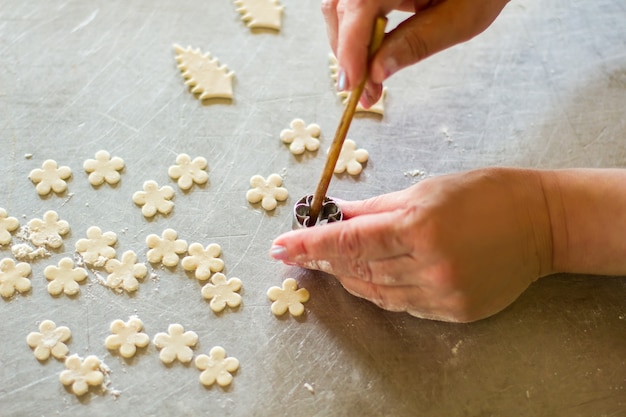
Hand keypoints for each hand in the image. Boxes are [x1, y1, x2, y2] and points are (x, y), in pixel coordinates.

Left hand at [270, 168, 553, 321]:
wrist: (541, 223)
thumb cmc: (485, 193)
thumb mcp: (424, 190)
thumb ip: (375, 208)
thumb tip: (338, 215)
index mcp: (419, 227)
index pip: (348, 242)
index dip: (309, 245)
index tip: (281, 247)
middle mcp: (429, 266)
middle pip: (358, 269)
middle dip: (323, 261)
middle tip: (298, 253)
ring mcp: (443, 293)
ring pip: (376, 292)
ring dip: (347, 277)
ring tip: (327, 264)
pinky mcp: (455, 311)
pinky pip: (402, 305)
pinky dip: (378, 291)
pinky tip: (363, 278)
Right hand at [322, 0, 509, 106]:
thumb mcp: (459, 19)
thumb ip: (416, 44)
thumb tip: (376, 74)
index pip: (359, 7)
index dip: (350, 48)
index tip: (352, 84)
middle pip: (340, 8)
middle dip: (347, 54)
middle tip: (364, 92)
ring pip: (340, 8)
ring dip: (348, 46)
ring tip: (367, 81)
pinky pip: (352, 6)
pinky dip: (355, 34)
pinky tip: (368, 58)